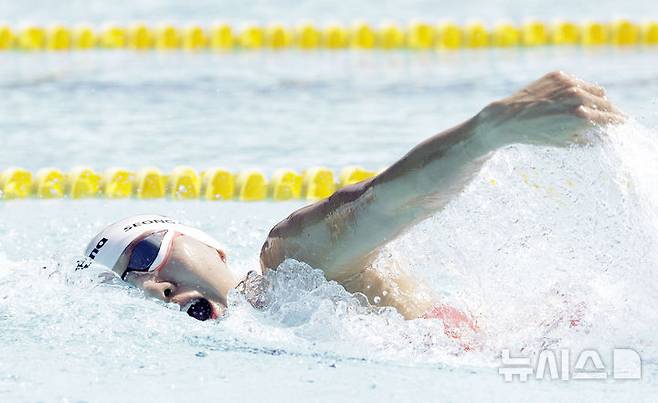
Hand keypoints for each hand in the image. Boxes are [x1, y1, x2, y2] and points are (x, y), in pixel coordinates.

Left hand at [478, 71, 624, 146]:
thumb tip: (608, 136)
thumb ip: (591, 138)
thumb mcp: (566, 142)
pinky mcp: (559, 75)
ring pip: (596, 91)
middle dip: (610, 112)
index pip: (611, 118)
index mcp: (581, 116)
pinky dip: (581, 91)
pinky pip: (580, 82)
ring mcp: (568, 83)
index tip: (623, 124)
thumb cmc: (536, 134)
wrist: (507, 118)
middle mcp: (577, 96)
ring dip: (598, 100)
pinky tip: (574, 99)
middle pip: (607, 104)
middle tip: (611, 118)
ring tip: (593, 109)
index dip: (619, 122)